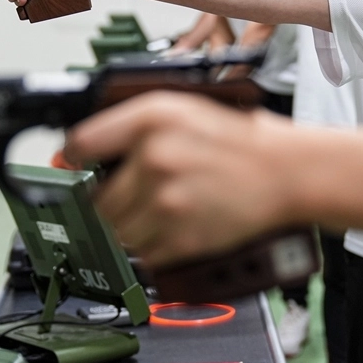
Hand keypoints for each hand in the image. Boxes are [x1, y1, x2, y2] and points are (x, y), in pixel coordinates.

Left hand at [64, 92, 297, 268]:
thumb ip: (132, 125)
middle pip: (97, 198)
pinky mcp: (181, 236)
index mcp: (152, 117)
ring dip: (130, 228)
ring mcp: (166, 200)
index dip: (74, 159)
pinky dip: (154, 247)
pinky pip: (144, 252)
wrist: (288, 172)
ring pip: (117, 230)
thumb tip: (85, 149)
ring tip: (161, 211)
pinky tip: (177, 226)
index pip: (82, 143)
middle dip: (110, 201)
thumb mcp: (184, 109)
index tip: (74, 168)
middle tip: (135, 196)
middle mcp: (154, 156)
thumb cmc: (242, 140)